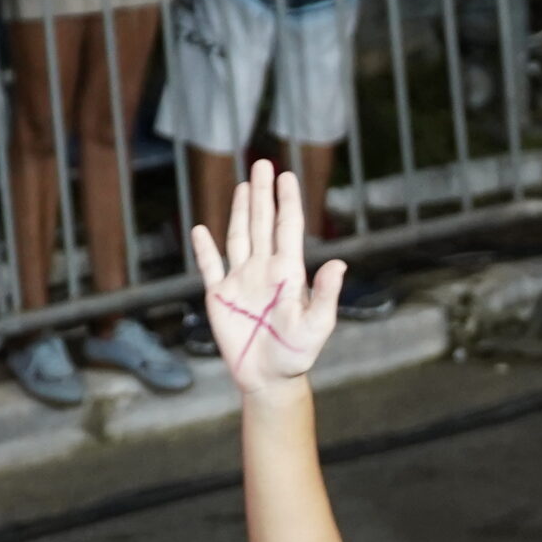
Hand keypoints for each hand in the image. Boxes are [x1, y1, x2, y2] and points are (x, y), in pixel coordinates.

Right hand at [189, 160, 344, 397]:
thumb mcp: (317, 326)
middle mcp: (264, 270)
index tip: (287, 176)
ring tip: (243, 185)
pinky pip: (210, 267)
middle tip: (262, 163)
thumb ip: (325, 295)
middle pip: (262, 223)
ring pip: (240, 236)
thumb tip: (339, 264)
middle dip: (262, 194)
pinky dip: (204, 249)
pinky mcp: (220, 297)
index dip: (287, 202)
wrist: (269, 379)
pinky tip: (201, 230)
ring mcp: (241, 281)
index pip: (288, 229)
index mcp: (288, 273)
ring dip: (241, 211)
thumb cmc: (297, 355)